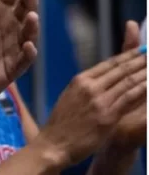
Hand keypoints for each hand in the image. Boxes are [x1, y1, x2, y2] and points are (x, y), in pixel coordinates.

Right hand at [36, 44, 146, 165]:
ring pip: (127, 82)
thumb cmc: (61, 125)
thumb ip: (85, 88)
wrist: (54, 143)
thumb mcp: (70, 98)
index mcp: (79, 80)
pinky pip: (129, 98)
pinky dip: (142, 90)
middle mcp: (89, 86)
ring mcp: (99, 100)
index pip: (109, 64)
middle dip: (139, 61)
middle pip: (120, 70)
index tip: (138, 50)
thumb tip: (101, 82)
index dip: (126, 56)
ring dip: (144, 73)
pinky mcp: (107, 116)